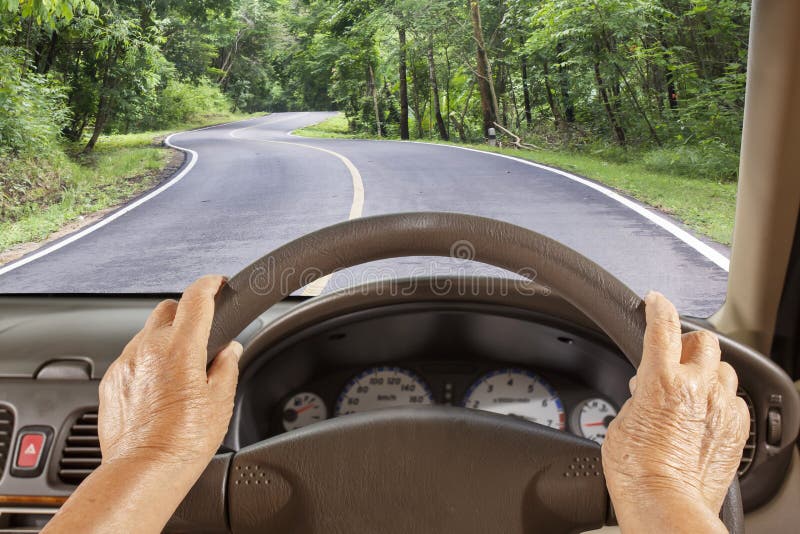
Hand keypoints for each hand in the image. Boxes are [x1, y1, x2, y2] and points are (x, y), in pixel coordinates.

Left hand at [98, 275, 241, 471]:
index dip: (209, 284)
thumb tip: (230, 350)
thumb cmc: (183, 440)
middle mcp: (148, 348)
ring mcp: (125, 363)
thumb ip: (227, 366)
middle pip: (167, 309)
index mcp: (180, 348)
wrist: (144, 469)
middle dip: (185, 313)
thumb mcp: (221, 401)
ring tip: (180, 369)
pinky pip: (130, 359)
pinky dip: (146, 363)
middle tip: (200, 332)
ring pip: (146, 334)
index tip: (216, 283)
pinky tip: (159, 387)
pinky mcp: (110, 381)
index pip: (195, 298)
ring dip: (164, 340)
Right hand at [602, 292, 749, 532]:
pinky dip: (720, 400)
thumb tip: (646, 391)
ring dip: (707, 371)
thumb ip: (638, 397)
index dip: (658, 307)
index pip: (663, 326)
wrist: (665, 505)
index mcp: (662, 381)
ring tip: (690, 389)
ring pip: (724, 368)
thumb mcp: (622, 422)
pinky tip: (705, 415)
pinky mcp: (736, 429)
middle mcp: (697, 388)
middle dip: (688, 343)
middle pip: (704, 340)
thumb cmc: (637, 471)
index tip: (655, 300)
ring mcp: (721, 408)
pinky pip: (735, 400)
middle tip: (673, 357)